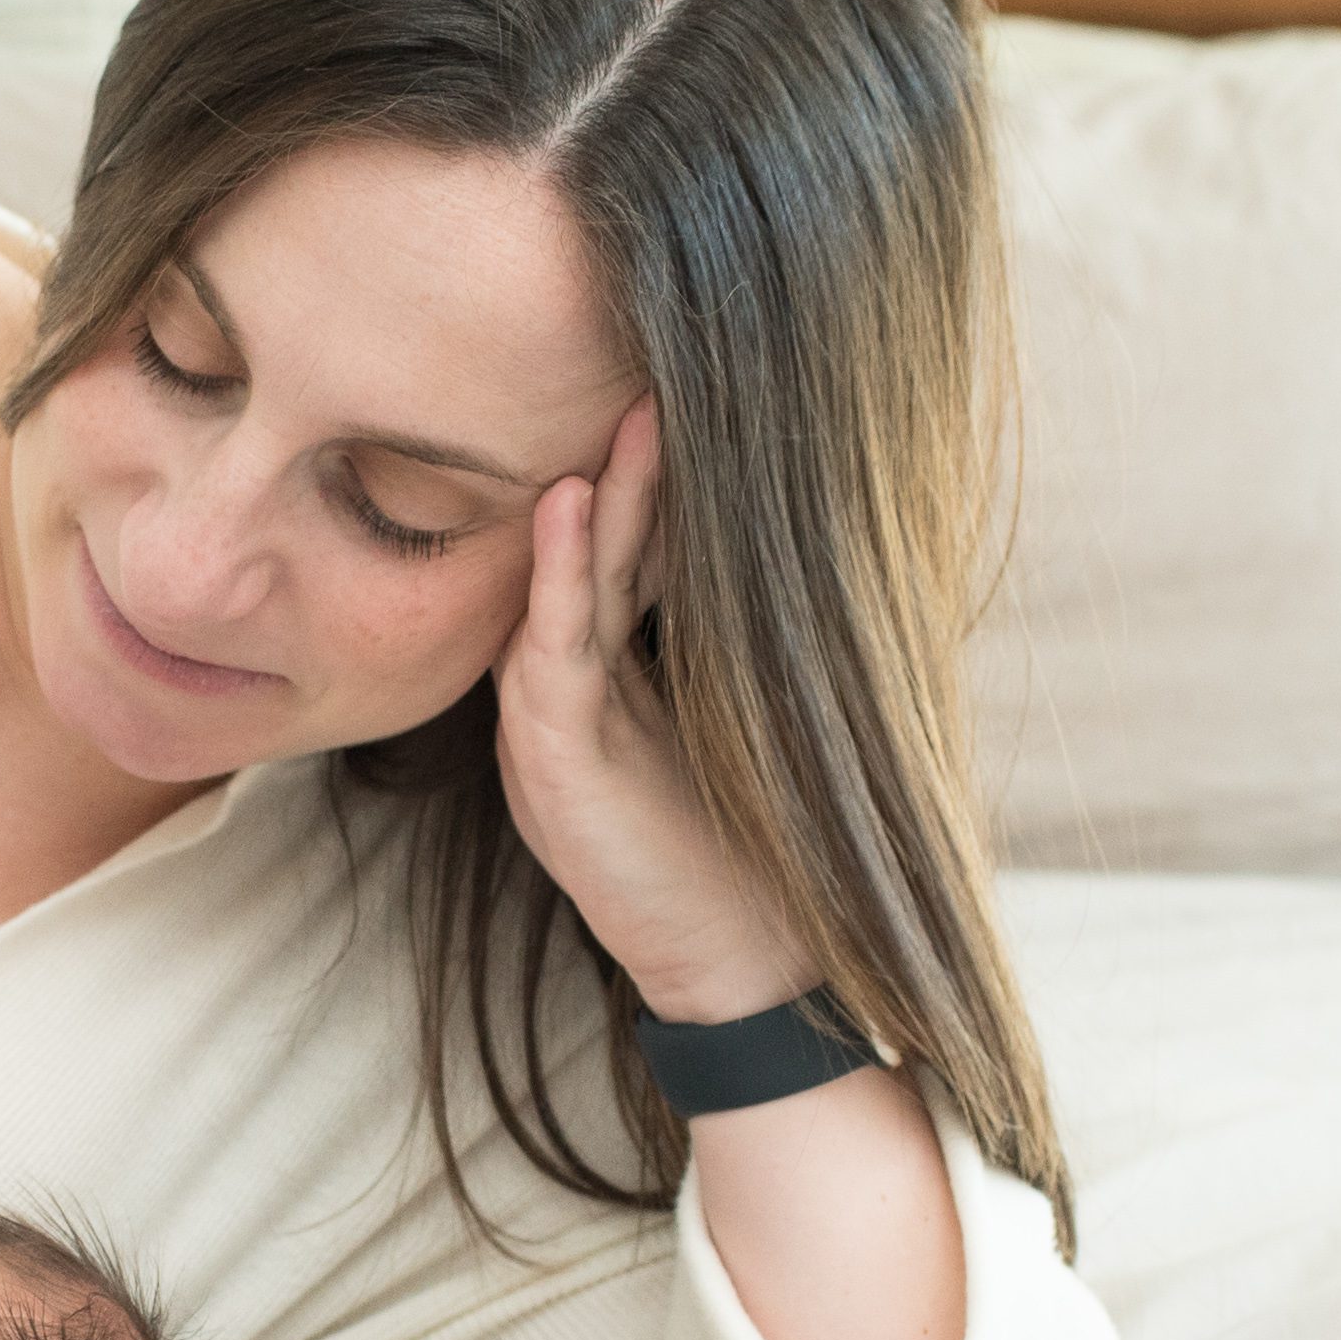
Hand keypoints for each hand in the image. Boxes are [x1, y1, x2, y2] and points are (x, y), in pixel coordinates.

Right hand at [493, 396, 809, 1026]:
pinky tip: (570, 506)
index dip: (650, 483)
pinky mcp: (552, 762)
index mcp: (614, 680)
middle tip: (639, 374)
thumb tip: (790, 558)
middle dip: (620, 469)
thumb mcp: (737, 726)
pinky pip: (550, 649)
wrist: (738, 965)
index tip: (674, 397)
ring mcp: (552, 724)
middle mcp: (568, 692)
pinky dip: (560, 573)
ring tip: (609, 422)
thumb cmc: (742, 853)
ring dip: (587, 504)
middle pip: (594, 557)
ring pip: (562, 590)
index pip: (625, 559)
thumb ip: (721, 652)